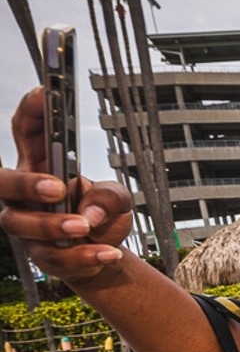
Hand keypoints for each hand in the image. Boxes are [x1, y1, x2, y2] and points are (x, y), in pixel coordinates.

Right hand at [0, 88, 133, 282]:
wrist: (103, 255)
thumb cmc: (101, 215)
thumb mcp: (117, 198)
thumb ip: (110, 196)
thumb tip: (90, 211)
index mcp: (40, 166)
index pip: (26, 132)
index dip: (32, 111)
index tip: (46, 94)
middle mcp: (23, 196)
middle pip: (2, 183)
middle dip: (24, 183)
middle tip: (56, 187)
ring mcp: (28, 227)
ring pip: (21, 224)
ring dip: (52, 226)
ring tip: (84, 226)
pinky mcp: (43, 256)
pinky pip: (55, 257)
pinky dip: (84, 256)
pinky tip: (109, 253)